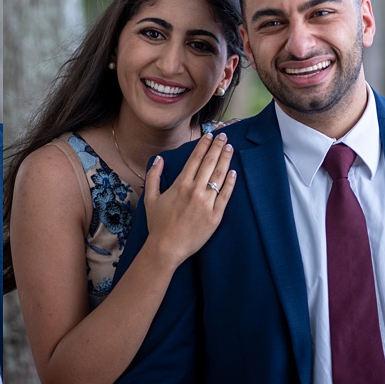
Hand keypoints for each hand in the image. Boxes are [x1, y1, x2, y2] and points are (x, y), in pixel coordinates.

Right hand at [143, 132, 235, 267]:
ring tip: (230, 148)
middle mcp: (195, 190)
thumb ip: (154, 176)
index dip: (204, 145)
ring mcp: (206, 203)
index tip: (210, 135)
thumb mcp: (151, 198)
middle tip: (224, 135)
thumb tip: (159, 159)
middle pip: (210, 163)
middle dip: (218, 146)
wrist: (166, 248)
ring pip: (220, 176)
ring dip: (226, 159)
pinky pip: (225, 195)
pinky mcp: (215, 216)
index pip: (195, 159)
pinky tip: (234, 172)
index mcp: (180, 184)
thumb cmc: (158, 224)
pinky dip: (231, 183)